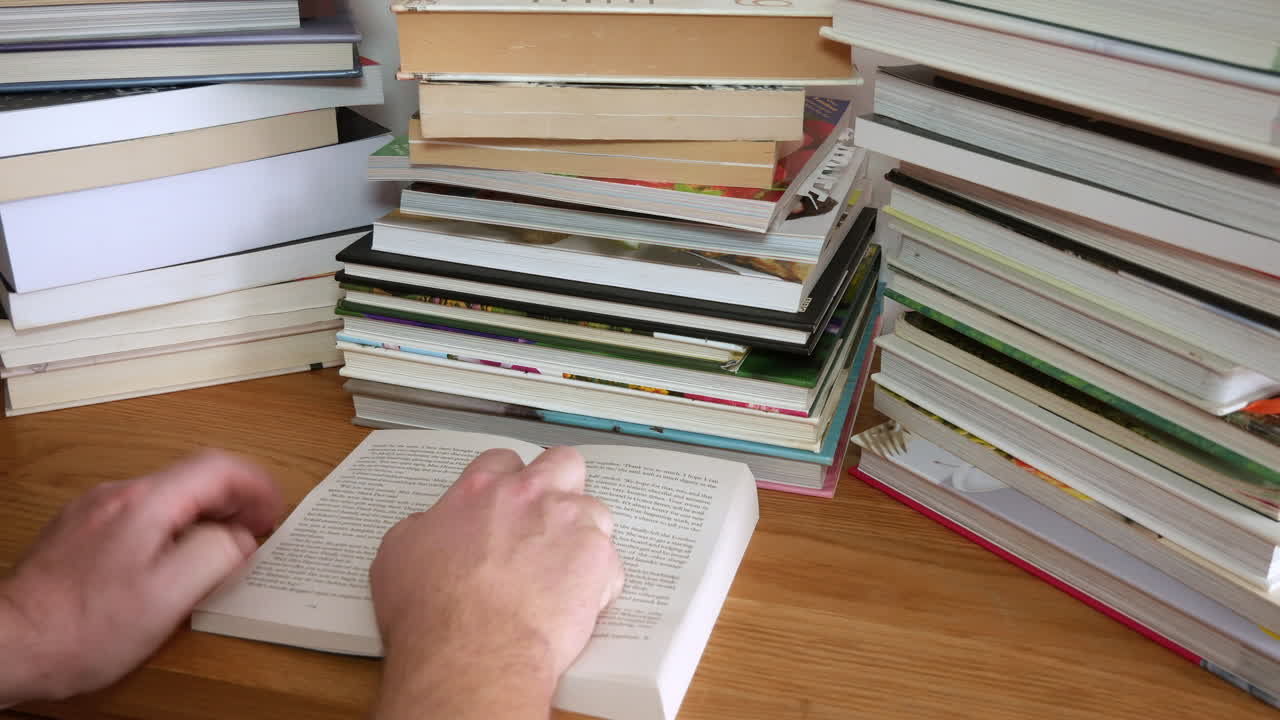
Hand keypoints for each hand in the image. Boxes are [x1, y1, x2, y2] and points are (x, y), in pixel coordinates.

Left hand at [0, 451, 282, 705]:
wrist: (10, 644)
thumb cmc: (79, 629)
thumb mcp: (168, 598)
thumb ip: (215, 556)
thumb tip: (239, 537)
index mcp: (145, 504)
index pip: (217, 468)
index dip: (256, 485)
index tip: (274, 509)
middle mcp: (117, 497)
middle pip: (193, 477)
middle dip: (234, 499)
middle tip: (257, 529)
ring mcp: (95, 511)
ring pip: (168, 494)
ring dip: (205, 512)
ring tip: (223, 544)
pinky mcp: (81, 532)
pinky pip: (143, 513)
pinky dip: (174, 524)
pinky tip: (175, 555)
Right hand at [370, 446, 623, 719]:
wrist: (472, 654)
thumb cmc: (431, 613)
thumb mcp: (398, 554)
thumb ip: (422, 528)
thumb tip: (428, 527)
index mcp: (480, 490)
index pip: (504, 461)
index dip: (507, 483)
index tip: (506, 505)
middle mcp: (530, 497)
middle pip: (563, 463)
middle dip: (560, 484)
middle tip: (548, 518)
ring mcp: (570, 524)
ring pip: (595, 510)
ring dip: (583, 534)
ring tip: (565, 569)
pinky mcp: (598, 561)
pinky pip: (610, 562)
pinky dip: (598, 581)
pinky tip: (576, 603)